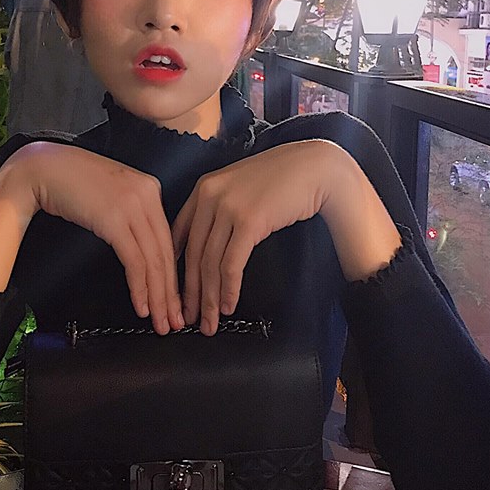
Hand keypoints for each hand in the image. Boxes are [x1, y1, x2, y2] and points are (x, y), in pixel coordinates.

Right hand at [16, 143, 183, 333]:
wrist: (42, 169)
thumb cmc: (70, 182)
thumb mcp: (110, 196)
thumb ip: (130, 216)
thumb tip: (141, 251)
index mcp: (149, 188)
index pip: (168, 239)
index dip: (173, 273)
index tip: (175, 298)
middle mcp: (147, 195)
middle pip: (166, 252)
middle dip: (171, 292)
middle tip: (176, 321)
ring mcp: (133, 206)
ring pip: (154, 260)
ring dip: (159, 296)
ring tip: (161, 322)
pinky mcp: (115, 219)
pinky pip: (135, 261)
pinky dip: (140, 287)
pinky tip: (142, 305)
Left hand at [172, 139, 400, 334]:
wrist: (314, 167)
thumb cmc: (281, 179)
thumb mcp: (240, 188)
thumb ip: (219, 209)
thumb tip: (207, 246)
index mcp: (203, 189)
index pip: (178, 236)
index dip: (175, 269)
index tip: (175, 293)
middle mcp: (209, 197)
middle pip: (192, 254)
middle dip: (190, 292)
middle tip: (189, 318)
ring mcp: (228, 208)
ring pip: (209, 263)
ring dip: (209, 298)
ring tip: (210, 321)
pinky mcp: (249, 221)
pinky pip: (231, 264)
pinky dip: (228, 289)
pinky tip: (229, 305)